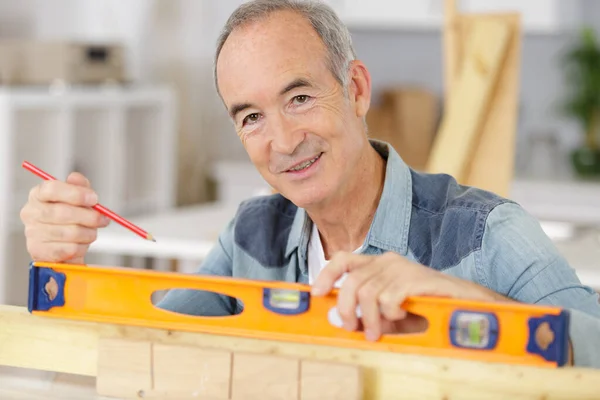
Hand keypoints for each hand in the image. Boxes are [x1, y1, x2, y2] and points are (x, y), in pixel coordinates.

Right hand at [20, 172, 109, 263]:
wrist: (64, 245)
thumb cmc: (70, 218)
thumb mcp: (77, 198)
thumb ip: (79, 186)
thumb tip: (75, 178)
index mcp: (38, 194)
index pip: (52, 189)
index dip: (76, 194)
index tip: (94, 199)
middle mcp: (31, 212)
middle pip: (62, 212)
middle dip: (89, 217)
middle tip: (103, 219)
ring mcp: (32, 233)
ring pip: (70, 232)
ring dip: (89, 233)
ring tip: (91, 232)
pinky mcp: (38, 251)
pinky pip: (69, 249)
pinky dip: (82, 247)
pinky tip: (81, 243)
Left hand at [311, 251, 504, 340]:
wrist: (466, 304)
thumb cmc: (426, 310)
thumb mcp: (391, 315)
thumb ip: (368, 315)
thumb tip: (343, 321)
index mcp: (378, 265)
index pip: (343, 259)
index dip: (326, 274)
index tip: (317, 293)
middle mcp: (387, 261)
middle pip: (351, 282)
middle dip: (346, 309)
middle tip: (353, 329)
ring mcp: (402, 267)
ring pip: (367, 293)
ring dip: (369, 319)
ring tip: (378, 333)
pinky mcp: (416, 278)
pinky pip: (388, 298)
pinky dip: (390, 314)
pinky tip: (401, 316)